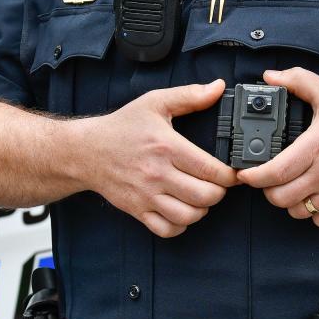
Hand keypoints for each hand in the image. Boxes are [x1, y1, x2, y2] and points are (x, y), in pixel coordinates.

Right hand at [78, 80, 236, 237]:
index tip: (233, 173)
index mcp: (166, 147)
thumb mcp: (155, 103)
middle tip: (218, 184)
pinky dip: (180, 225)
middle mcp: (157, 174)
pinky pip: (167, 230)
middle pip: (205, 196)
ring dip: (202, 209)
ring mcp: (146, 195)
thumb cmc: (122, 127)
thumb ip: (189, 96)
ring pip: (188, 216)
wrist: (86, 151)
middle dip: (219, 192)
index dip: (230, 175)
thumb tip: (218, 87)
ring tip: (201, 197)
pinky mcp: (137, 210)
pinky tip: (182, 210)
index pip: (210, 170)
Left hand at [237, 68, 318, 226]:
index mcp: (316, 146)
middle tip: (268, 178)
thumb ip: (298, 81)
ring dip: (288, 201)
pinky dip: (310, 213)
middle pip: (280, 197)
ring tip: (290, 185)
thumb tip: (270, 77)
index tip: (245, 174)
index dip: (254, 177)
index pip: (275, 172)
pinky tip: (311, 196)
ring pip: (297, 211)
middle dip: (267, 189)